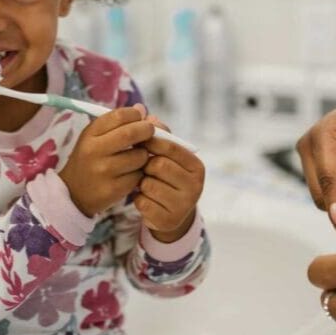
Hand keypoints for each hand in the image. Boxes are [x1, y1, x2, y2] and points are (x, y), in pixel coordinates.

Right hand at [58, 104, 154, 216]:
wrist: (73, 193)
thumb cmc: (90, 159)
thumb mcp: (95, 137)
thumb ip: (118, 122)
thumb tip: (142, 109)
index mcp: (90, 134)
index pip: (119, 115)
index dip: (135, 114)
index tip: (140, 118)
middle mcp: (94, 151)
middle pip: (130, 133)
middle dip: (147, 130)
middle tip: (150, 132)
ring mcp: (104, 171)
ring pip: (139, 156)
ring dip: (144, 154)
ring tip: (137, 156)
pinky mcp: (114, 189)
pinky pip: (139, 176)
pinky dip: (140, 172)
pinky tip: (132, 172)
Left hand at [135, 120, 204, 242]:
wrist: (171, 214)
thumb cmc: (167, 177)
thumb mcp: (168, 157)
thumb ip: (160, 135)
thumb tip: (147, 114)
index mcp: (197, 167)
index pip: (171, 147)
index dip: (151, 141)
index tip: (138, 140)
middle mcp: (195, 187)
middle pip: (158, 165)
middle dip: (146, 165)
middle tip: (144, 167)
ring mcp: (183, 205)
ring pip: (148, 184)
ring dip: (141, 183)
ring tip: (145, 184)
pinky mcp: (168, 220)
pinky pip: (142, 202)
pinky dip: (138, 199)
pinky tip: (145, 199)